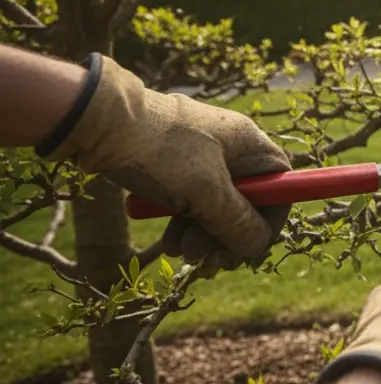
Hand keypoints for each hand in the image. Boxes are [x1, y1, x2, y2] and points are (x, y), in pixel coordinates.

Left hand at [43, 55, 290, 268]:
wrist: (96, 122)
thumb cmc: (159, 153)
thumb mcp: (204, 192)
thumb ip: (237, 222)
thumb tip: (257, 244)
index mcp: (248, 144)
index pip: (281, 184)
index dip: (272, 218)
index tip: (252, 246)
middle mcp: (229, 147)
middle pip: (246, 201)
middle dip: (227, 234)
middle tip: (210, 261)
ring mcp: (199, 155)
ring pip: (213, 205)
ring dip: (201, 234)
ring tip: (179, 251)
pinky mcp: (171, 165)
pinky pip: (188, 200)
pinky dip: (181, 222)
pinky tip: (167, 239)